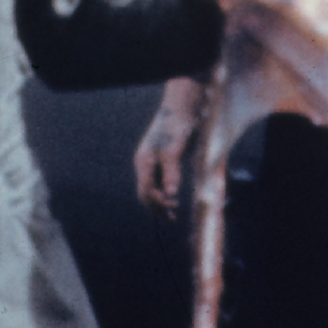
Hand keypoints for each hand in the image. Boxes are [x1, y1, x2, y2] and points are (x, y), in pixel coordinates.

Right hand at [134, 80, 204, 213]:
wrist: (183, 108)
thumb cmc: (177, 126)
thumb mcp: (174, 150)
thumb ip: (172, 172)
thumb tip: (171, 194)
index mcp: (144, 161)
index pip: (146, 190)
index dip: (156, 202)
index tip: (172, 207)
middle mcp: (145, 164)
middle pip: (146, 193)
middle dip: (157, 207)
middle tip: (172, 219)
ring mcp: (153, 163)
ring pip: (152, 189)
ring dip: (161, 203)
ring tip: (173, 216)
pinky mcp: (163, 161)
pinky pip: (159, 183)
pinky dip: (165, 194)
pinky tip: (174, 200)